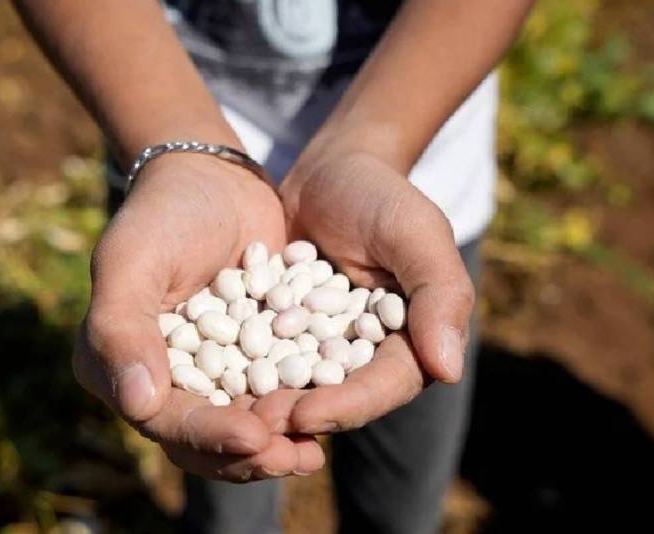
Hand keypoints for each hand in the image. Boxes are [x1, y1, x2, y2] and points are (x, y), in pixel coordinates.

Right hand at [74, 155, 323, 480]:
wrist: (212, 180)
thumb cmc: (162, 213)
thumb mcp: (132, 259)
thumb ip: (121, 328)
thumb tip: (138, 405)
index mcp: (117, 366)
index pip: (164, 419)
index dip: (208, 435)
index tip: (254, 438)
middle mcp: (160, 380)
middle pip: (203, 438)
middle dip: (249, 454)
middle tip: (295, 456)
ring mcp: (208, 373)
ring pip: (239, 427)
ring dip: (275, 444)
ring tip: (314, 452)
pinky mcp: (249, 360)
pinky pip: (271, 396)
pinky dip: (296, 410)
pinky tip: (330, 416)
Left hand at [255, 151, 473, 433]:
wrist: (329, 169)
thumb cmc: (382, 194)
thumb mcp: (416, 232)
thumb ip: (440, 294)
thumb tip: (446, 370)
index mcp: (411, 341)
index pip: (385, 385)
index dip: (349, 405)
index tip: (307, 414)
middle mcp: (367, 354)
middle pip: (338, 397)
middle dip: (298, 414)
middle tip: (256, 423)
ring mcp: (321, 347)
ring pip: (297, 387)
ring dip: (265, 403)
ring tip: (227, 412)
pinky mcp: (282, 334)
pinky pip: (262, 359)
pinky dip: (239, 371)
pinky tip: (206, 381)